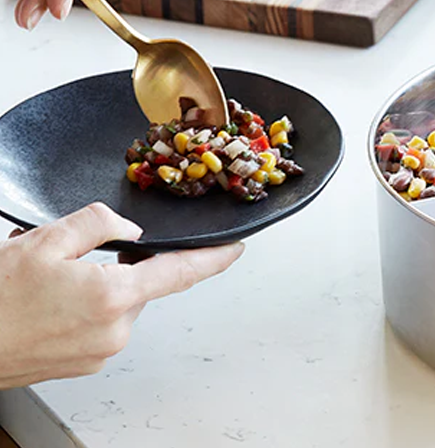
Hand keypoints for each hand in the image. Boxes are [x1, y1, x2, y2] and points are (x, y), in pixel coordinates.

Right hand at [0, 203, 243, 388]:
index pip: (181, 273)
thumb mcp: (44, 240)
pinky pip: (100, 324)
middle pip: (140, 285)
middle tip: (68, 258)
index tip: (235, 249)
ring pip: (117, 304)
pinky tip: (48, 303)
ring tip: (48, 284)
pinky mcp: (84, 364)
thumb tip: (128, 229)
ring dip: (96, 287)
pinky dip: (83, 308)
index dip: (214, 258)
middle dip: (117, 265)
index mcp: (113, 297)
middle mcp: (115, 331)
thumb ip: (98, 223)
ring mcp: (100, 352)